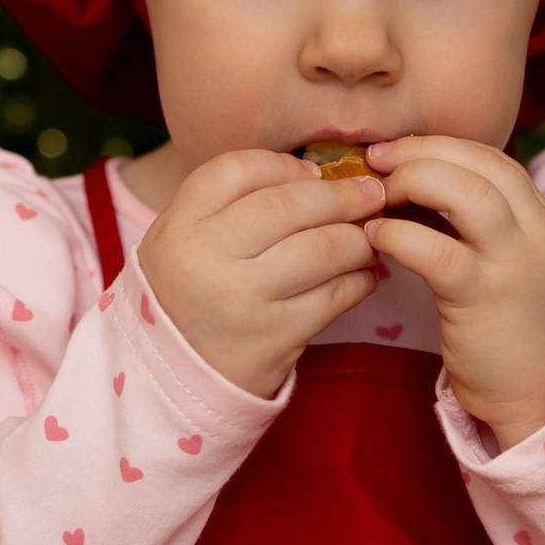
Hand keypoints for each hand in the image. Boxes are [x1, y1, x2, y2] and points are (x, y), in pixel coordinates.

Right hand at [136, 150, 385, 397]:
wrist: (174, 378)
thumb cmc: (191, 294)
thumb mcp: (186, 239)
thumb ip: (233, 202)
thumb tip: (316, 176)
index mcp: (178, 226)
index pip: (238, 170)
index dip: (285, 166)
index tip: (313, 173)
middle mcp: (205, 259)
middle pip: (288, 205)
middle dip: (341, 195)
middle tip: (370, 193)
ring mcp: (243, 300)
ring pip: (322, 247)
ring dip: (358, 238)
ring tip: (367, 237)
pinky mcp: (277, 338)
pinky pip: (337, 295)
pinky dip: (360, 279)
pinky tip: (362, 275)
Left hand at [364, 136, 544, 448]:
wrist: (533, 393)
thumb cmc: (505, 326)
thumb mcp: (504, 261)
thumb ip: (475, 222)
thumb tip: (412, 180)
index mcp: (542, 219)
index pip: (493, 158)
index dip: (441, 147)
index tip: (398, 151)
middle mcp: (538, 233)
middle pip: (481, 165)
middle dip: (422, 154)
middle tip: (377, 163)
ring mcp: (515, 264)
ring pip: (467, 195)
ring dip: (413, 181)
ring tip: (376, 197)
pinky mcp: (485, 298)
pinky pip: (437, 250)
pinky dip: (399, 234)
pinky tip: (375, 237)